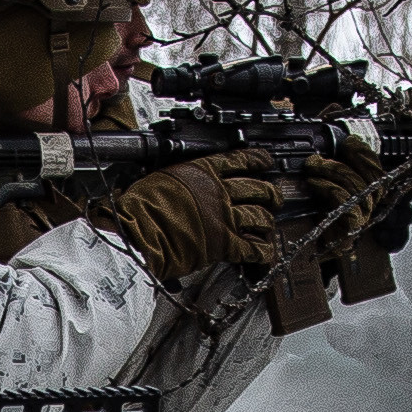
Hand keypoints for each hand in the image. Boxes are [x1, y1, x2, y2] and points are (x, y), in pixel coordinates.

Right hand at [109, 149, 284, 276]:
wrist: (137, 232)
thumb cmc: (139, 207)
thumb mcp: (160, 178)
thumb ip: (180, 180)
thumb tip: (179, 182)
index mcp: (202, 172)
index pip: (239, 160)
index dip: (258, 160)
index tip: (266, 161)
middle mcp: (218, 192)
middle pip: (257, 188)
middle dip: (270, 193)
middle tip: (274, 197)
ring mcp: (224, 218)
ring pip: (260, 216)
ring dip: (268, 221)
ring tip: (270, 223)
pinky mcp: (223, 245)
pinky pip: (252, 248)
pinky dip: (262, 250)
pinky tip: (265, 251)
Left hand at [315, 129, 403, 259]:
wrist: (305, 241)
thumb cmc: (317, 202)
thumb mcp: (322, 165)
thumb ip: (329, 136)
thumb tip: (333, 108)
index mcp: (367, 185)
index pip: (375, 164)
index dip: (363, 150)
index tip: (346, 140)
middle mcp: (369, 199)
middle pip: (371, 174)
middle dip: (346, 159)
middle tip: (321, 154)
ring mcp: (361, 214)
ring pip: (355, 185)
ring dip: (331, 171)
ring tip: (312, 166)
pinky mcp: (349, 227)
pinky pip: (345, 202)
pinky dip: (328, 188)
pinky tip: (314, 183)